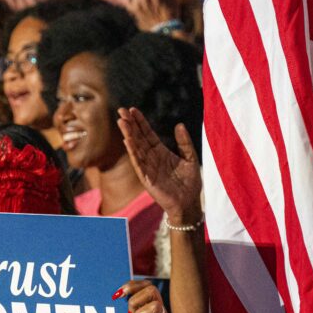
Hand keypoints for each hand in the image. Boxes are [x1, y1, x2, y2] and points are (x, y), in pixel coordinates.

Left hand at [117, 279, 169, 312]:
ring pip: (156, 306)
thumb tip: (110, 297)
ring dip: (140, 312)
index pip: (145, 284)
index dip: (132, 285)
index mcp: (149, 304)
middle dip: (135, 299)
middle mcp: (158, 312)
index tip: (118, 294)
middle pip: (152, 290)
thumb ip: (121, 310)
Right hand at [120, 108, 202, 225]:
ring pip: (136, 148)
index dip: (141, 122)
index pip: (148, 134)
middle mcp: (151, 158)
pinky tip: (127, 141)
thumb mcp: (190, 158)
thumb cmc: (190, 182)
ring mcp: (147, 168)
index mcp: (160, 152)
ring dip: (128, 134)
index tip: (133, 110)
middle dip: (130, 124)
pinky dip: (133, 152)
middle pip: (138, 138)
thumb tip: (179, 125)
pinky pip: (138, 163)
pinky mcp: (147, 178)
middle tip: (121, 110)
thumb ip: (185, 142)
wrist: (189, 202)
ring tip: (121, 121)